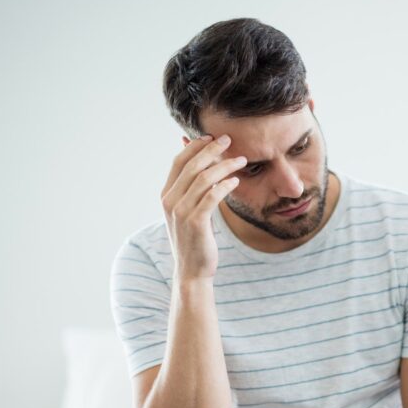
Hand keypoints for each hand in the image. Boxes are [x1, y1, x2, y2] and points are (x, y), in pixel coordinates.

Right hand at [161, 134, 247, 281]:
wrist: (192, 270)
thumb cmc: (195, 239)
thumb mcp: (188, 212)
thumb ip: (192, 191)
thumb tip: (205, 167)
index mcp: (166, 195)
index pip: (178, 162)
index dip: (195, 146)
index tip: (212, 137)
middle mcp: (170, 201)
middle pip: (191, 166)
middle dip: (211, 149)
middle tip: (230, 140)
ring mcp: (181, 211)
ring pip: (203, 179)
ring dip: (224, 166)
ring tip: (242, 160)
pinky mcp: (196, 222)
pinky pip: (212, 197)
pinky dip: (225, 185)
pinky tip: (236, 181)